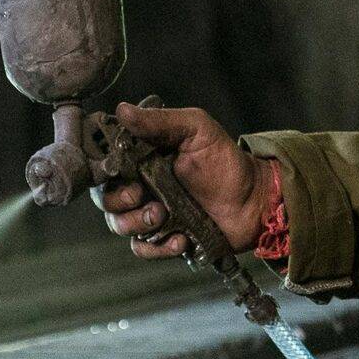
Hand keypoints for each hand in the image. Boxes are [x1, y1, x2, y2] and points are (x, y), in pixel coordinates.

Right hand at [97, 103, 272, 260]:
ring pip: (120, 225)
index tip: (119, 172)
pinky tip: (179, 238)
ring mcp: (151, 213)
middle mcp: (142, 186)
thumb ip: (160, 121)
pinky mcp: (164, 238)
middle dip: (118, 200)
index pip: (106, 165)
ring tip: (163, 216)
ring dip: (136, 223)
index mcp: (142, 158)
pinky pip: (142, 248)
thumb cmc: (225, 160)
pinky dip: (156, 247)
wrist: (254, 199)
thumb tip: (123, 109)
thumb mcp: (196, 129)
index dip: (105, 171)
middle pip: (106, 198)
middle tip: (141, 196)